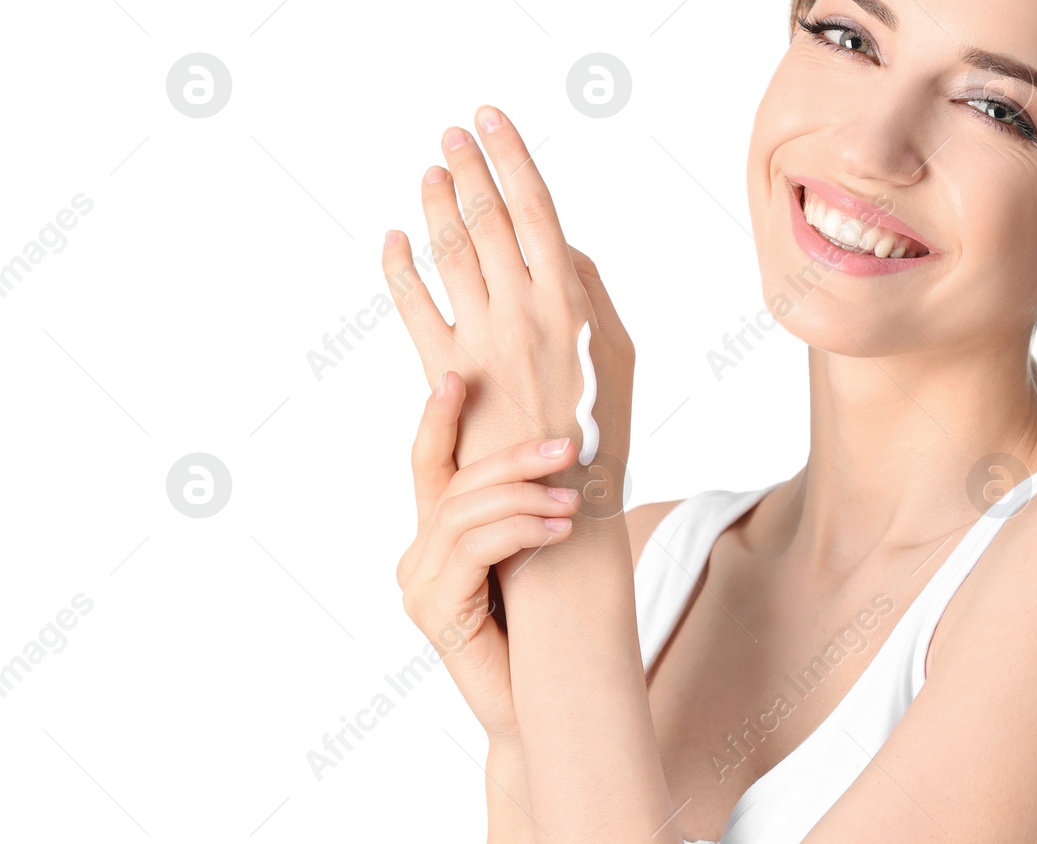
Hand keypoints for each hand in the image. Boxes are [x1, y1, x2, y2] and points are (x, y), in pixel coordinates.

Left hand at [380, 105, 635, 499]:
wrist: (561, 504)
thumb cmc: (602, 424)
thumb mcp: (619, 351)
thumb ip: (591, 289)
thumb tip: (561, 242)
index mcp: (570, 298)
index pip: (534, 207)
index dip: (510, 156)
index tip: (491, 117)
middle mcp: (522, 310)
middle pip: (488, 220)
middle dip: (470, 167)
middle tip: (453, 131)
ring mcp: (480, 340)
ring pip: (450, 254)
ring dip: (437, 206)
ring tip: (431, 172)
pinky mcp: (447, 373)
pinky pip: (415, 310)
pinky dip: (401, 271)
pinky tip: (394, 241)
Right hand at [394, 368, 581, 744]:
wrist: (543, 707)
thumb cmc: (546, 628)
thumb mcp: (537, 552)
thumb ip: (527, 507)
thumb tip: (565, 447)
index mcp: (435, 537)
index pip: (429, 464)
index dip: (438, 418)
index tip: (458, 375)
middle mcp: (417, 557)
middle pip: (455, 481)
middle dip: (511, 456)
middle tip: (565, 445)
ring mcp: (419, 586)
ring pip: (464, 512)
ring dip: (524, 496)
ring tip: (573, 500)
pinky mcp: (435, 611)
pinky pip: (473, 550)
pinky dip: (518, 530)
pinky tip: (558, 528)